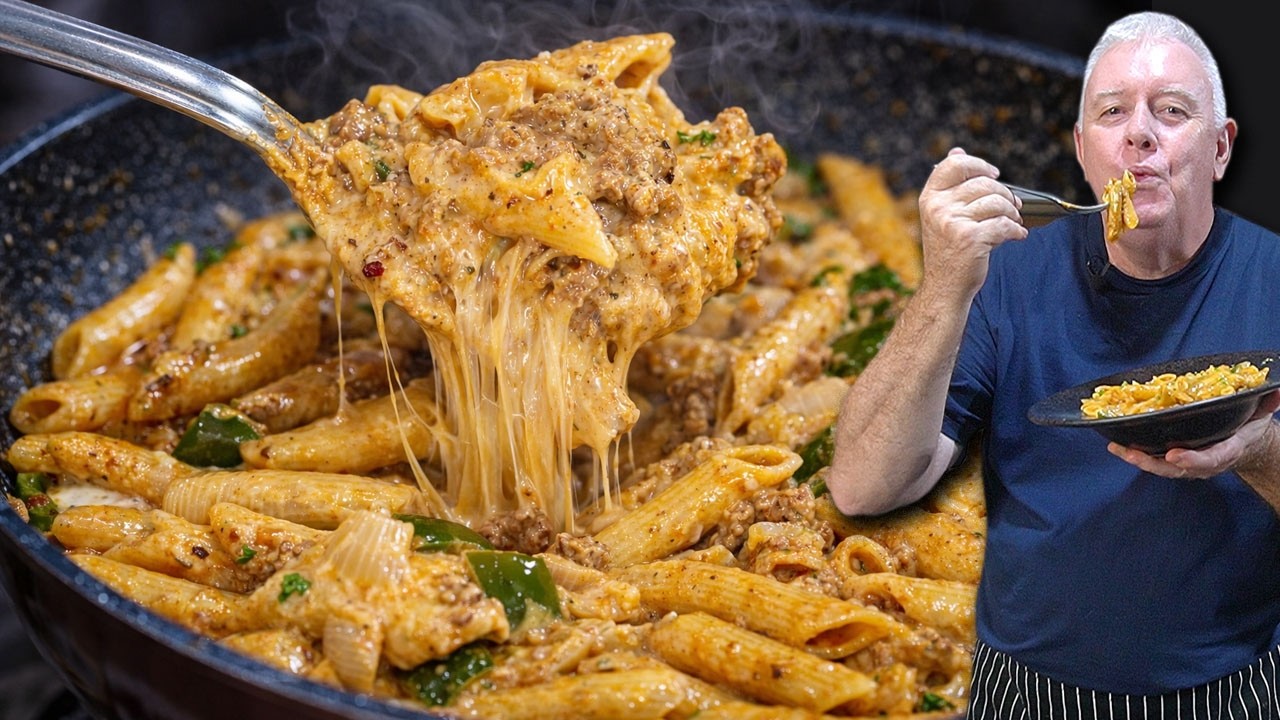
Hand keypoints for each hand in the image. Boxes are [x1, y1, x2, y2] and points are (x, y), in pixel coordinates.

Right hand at [917, 148, 1028, 300]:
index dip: (978, 164)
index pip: (954, 165)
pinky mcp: (971, 239)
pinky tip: (1017, 235)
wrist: (945, 287)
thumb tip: (956, 151)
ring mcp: (953, 223)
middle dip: (1005, 194)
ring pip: (997, 203)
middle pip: (983, 183)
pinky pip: (1005, 224)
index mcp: (929, 199)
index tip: (994, 173)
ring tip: (1013, 222)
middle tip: (1013, 206)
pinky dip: (1016, 230)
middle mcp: (938, 208)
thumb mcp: (941, 214)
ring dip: (1013, 213)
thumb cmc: (948, 251)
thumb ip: (950, 186)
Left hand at [1108, 390, 1279, 477]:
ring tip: (1118, 449)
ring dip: (1139, 460)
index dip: (1192, 460)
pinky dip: (1136, 455)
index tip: (1174, 455)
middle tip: (1133, 455)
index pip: (1211, 458)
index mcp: (1227, 450)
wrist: (1249, 445)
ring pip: (1163, 468)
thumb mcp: (1261, 414)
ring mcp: (1191, 464)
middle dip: (1155, 463)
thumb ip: (1266, 402)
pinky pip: (1156, 461)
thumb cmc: (1249, 427)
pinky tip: (1117, 446)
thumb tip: (1277, 389)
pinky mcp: (1178, 460)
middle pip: (1179, 469)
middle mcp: (1206, 462)